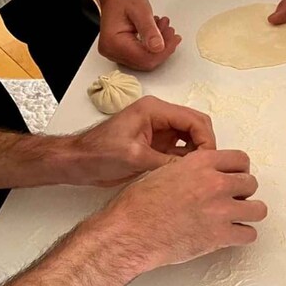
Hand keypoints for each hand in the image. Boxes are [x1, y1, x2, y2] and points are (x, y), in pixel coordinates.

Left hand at [69, 96, 215, 186]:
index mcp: (155, 110)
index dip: (206, 140)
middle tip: (206, 168)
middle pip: (197, 126)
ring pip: (192, 139)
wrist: (77, 163)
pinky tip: (186, 175)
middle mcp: (160, 117)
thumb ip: (168, 162)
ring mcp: (160, 131)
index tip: (208, 161)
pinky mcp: (157, 146)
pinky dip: (187, 162)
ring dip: (197, 154)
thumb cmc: (98, 154)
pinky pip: (181, 151)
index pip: (194, 120)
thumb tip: (195, 171)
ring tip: (196, 173)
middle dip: (205, 146)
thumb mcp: (135, 157)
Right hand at [97, 0, 180, 70]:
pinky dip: (154, 47)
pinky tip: (158, 34)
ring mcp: (115, 53)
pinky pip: (143, 56)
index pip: (144, 58)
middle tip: (170, 31)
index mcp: (113, 43)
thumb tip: (158, 47)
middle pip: (146, 61)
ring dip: (160, 47)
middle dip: (163, 48)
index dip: (163, 51)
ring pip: (146, 60)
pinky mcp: (122, 52)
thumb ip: (149, 30)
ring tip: (164, 28)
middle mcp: (112, 51)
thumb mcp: (140, 11)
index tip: (173, 38)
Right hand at [98, 149, 266, 270]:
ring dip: (249, 213)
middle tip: (232, 199)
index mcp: (201, 163)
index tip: (234, 177)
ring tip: (238, 217)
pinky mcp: (220, 236)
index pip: (240, 159)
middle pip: (251, 183)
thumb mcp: (163, 171)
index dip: (238, 169)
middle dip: (243, 191)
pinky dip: (242, 236)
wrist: (129, 233)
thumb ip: (191, 170)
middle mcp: (215, 183)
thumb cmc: (137, 205)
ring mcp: (221, 210)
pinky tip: (232, 235)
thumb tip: (202, 175)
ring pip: (258, 209)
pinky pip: (249, 235)